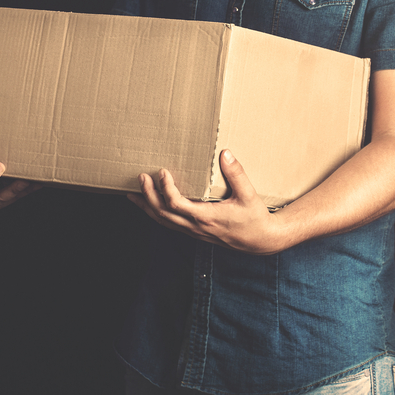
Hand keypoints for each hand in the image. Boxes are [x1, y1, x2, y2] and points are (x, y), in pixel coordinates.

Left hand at [128, 149, 289, 254]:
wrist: (261, 241)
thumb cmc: (255, 218)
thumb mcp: (249, 195)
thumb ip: (237, 174)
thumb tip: (225, 153)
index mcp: (207, 217)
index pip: (177, 204)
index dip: (166, 189)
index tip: (163, 172)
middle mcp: (196, 227)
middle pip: (163, 214)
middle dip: (149, 196)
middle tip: (141, 178)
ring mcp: (194, 232)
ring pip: (163, 222)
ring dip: (147, 207)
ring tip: (133, 194)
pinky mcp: (195, 233)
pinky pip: (170, 225)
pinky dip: (156, 215)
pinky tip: (150, 207)